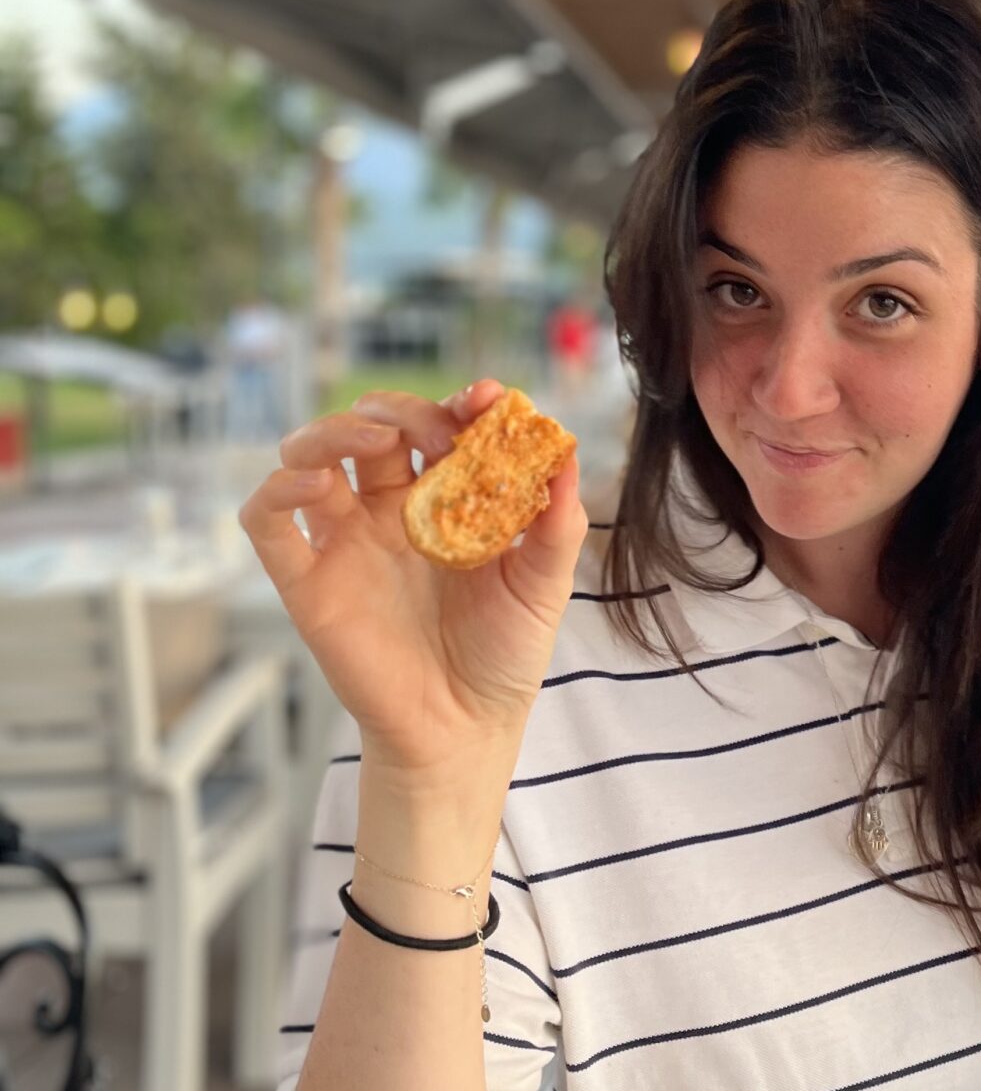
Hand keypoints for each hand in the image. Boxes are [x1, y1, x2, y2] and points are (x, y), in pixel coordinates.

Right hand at [237, 379, 588, 779]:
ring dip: (331, 430)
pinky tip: (314, 484)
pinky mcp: (307, 581)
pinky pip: (267, 521)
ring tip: (370, 437)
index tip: (486, 398)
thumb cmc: (504, 656)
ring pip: (309, 455)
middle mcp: (389, 512)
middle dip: (400, 409)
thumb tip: (565, 454)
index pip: (439, 429)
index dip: (457, 404)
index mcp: (444, 502)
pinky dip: (277, 489)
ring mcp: (345, 541)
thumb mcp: (543, 584)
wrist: (465, 730)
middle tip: (435, 431)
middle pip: (372, 427)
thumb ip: (555, 522)